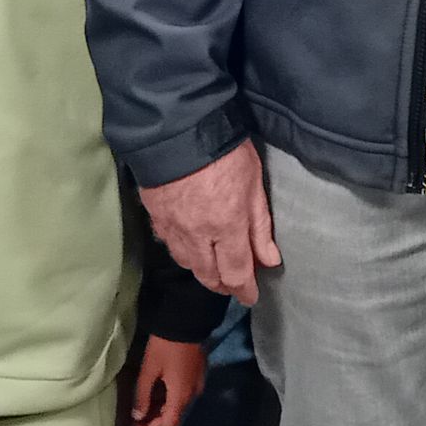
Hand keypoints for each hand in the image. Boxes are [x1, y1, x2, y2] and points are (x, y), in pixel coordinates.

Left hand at [129, 334, 208, 425]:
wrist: (185, 323)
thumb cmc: (164, 347)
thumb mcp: (148, 371)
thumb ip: (143, 396)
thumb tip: (138, 416)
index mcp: (180, 396)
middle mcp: (191, 395)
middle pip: (172, 419)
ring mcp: (195, 385)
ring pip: (176, 408)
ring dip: (159, 415)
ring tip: (139, 416)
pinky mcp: (195, 376)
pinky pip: (180, 397)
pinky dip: (166, 404)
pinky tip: (153, 401)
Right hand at [141, 141, 279, 305]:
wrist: (178, 128)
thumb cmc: (225, 151)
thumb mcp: (254, 183)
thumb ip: (260, 225)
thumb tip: (269, 259)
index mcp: (227, 226)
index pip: (236, 272)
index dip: (244, 290)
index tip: (250, 297)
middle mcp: (197, 235)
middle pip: (208, 275)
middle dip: (222, 285)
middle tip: (233, 285)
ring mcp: (172, 227)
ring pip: (186, 263)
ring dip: (202, 271)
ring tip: (213, 267)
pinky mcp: (155, 215)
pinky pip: (169, 244)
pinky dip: (182, 251)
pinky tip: (189, 245)